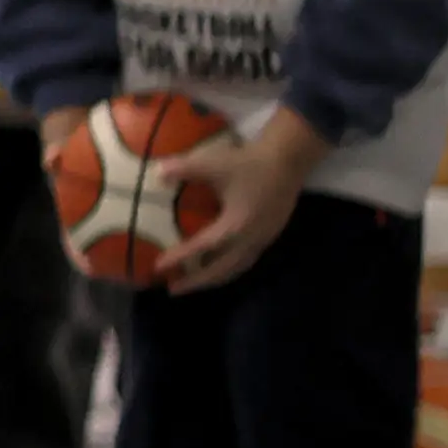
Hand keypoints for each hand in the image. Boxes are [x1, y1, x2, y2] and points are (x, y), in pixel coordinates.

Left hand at [162, 109, 327, 292]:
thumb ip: (184, 168)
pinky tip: (217, 267)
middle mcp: (252, 238)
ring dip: (214, 278)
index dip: (180, 257)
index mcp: (237, 224)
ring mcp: (263, 239)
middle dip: (197, 281)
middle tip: (172, 289)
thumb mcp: (214, 163)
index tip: (158, 266)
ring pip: (237, 268)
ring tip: (192, 283)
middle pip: (222, 269)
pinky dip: (229, 269)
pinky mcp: (270, 235)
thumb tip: (157, 174)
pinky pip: (247, 260)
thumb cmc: (250, 162)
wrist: (289, 158)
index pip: (203, 247)